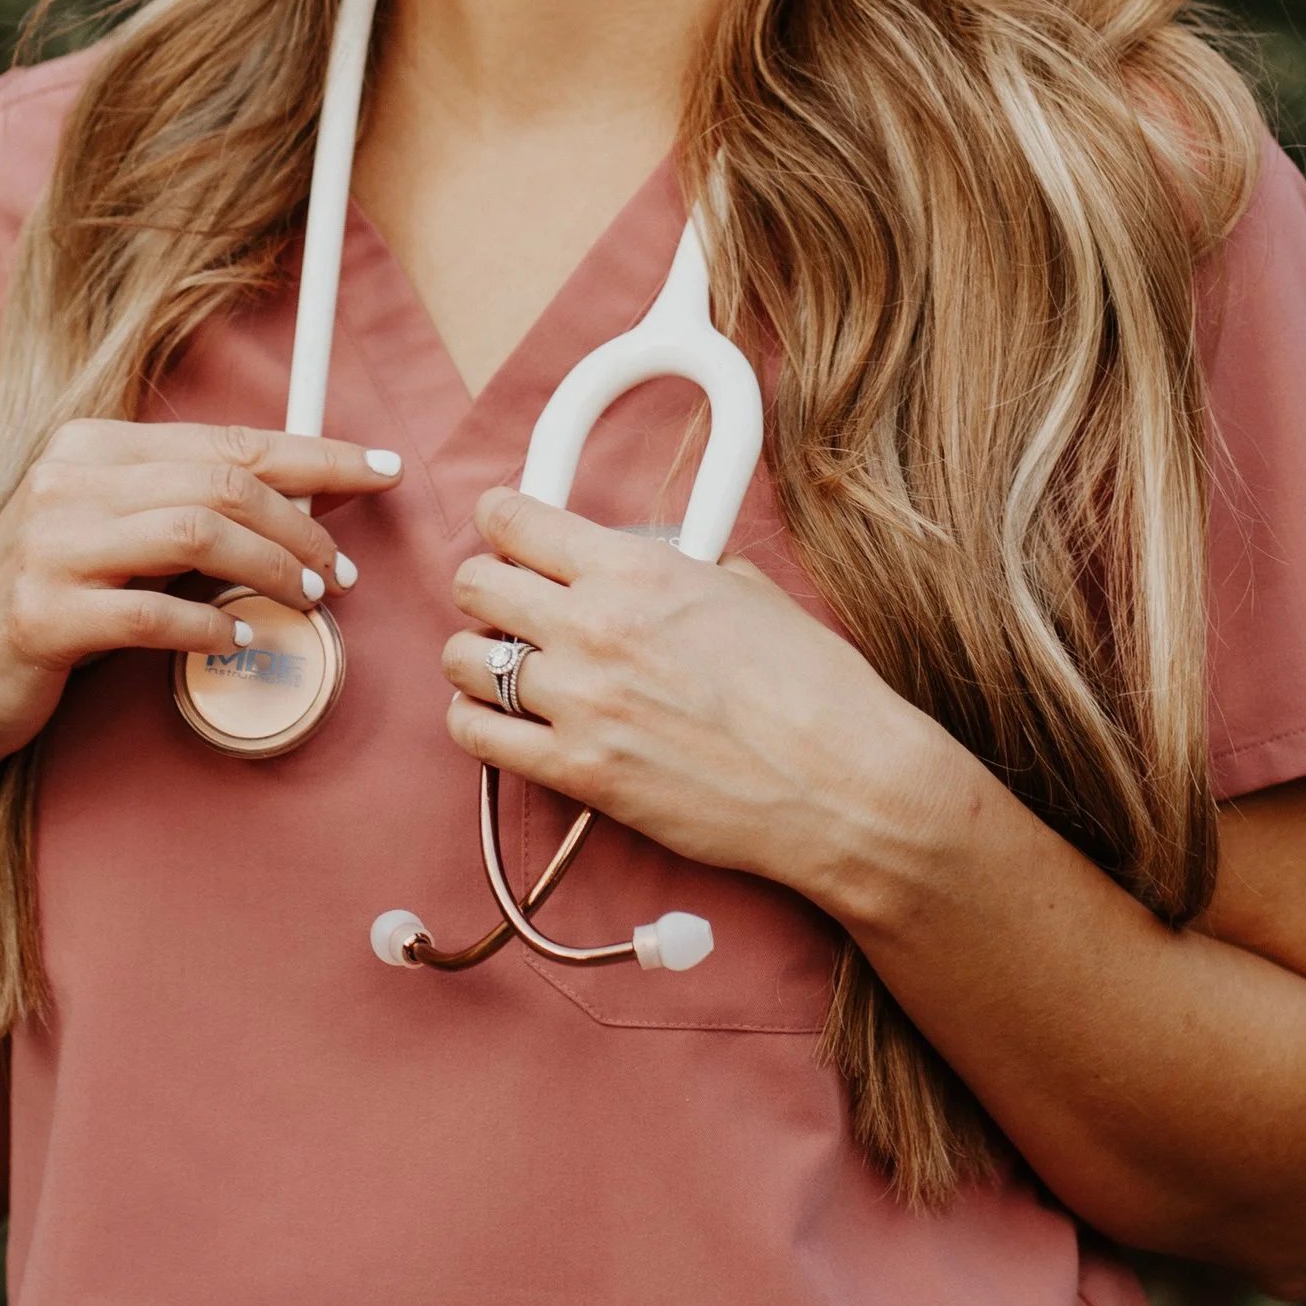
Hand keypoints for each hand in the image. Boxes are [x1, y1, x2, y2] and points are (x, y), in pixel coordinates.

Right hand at [0, 421, 400, 779]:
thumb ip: (189, 504)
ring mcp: (46, 546)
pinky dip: (208, 628)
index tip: (384, 470)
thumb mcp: (116, 533)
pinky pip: (150, 614)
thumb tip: (308, 495)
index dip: (318, 455)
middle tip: (342, 571)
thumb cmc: (57, 598)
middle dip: (303, 526)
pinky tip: (236, 642)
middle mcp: (65, 480)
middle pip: (223, 483)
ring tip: (308, 601)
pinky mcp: (39, 616)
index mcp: (91, 445)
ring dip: (270, 569)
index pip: (230, 440)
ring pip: (196, 533)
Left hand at [440, 486, 945, 902]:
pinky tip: (504, 718)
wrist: (842, 785)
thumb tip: (646, 557)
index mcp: (637, 569)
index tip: (503, 527)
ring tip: (506, 665)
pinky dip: (478, 723)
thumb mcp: (746, 589)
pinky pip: (478, 737)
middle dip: (487, 586)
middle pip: (475, 584)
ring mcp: (580, 703)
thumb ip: (678, 564)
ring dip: (476, 657)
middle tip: (508, 600)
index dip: (501, 520)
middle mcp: (595, 627)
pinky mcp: (579, 773)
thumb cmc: (813, 687)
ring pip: (463, 660)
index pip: (515, 520)